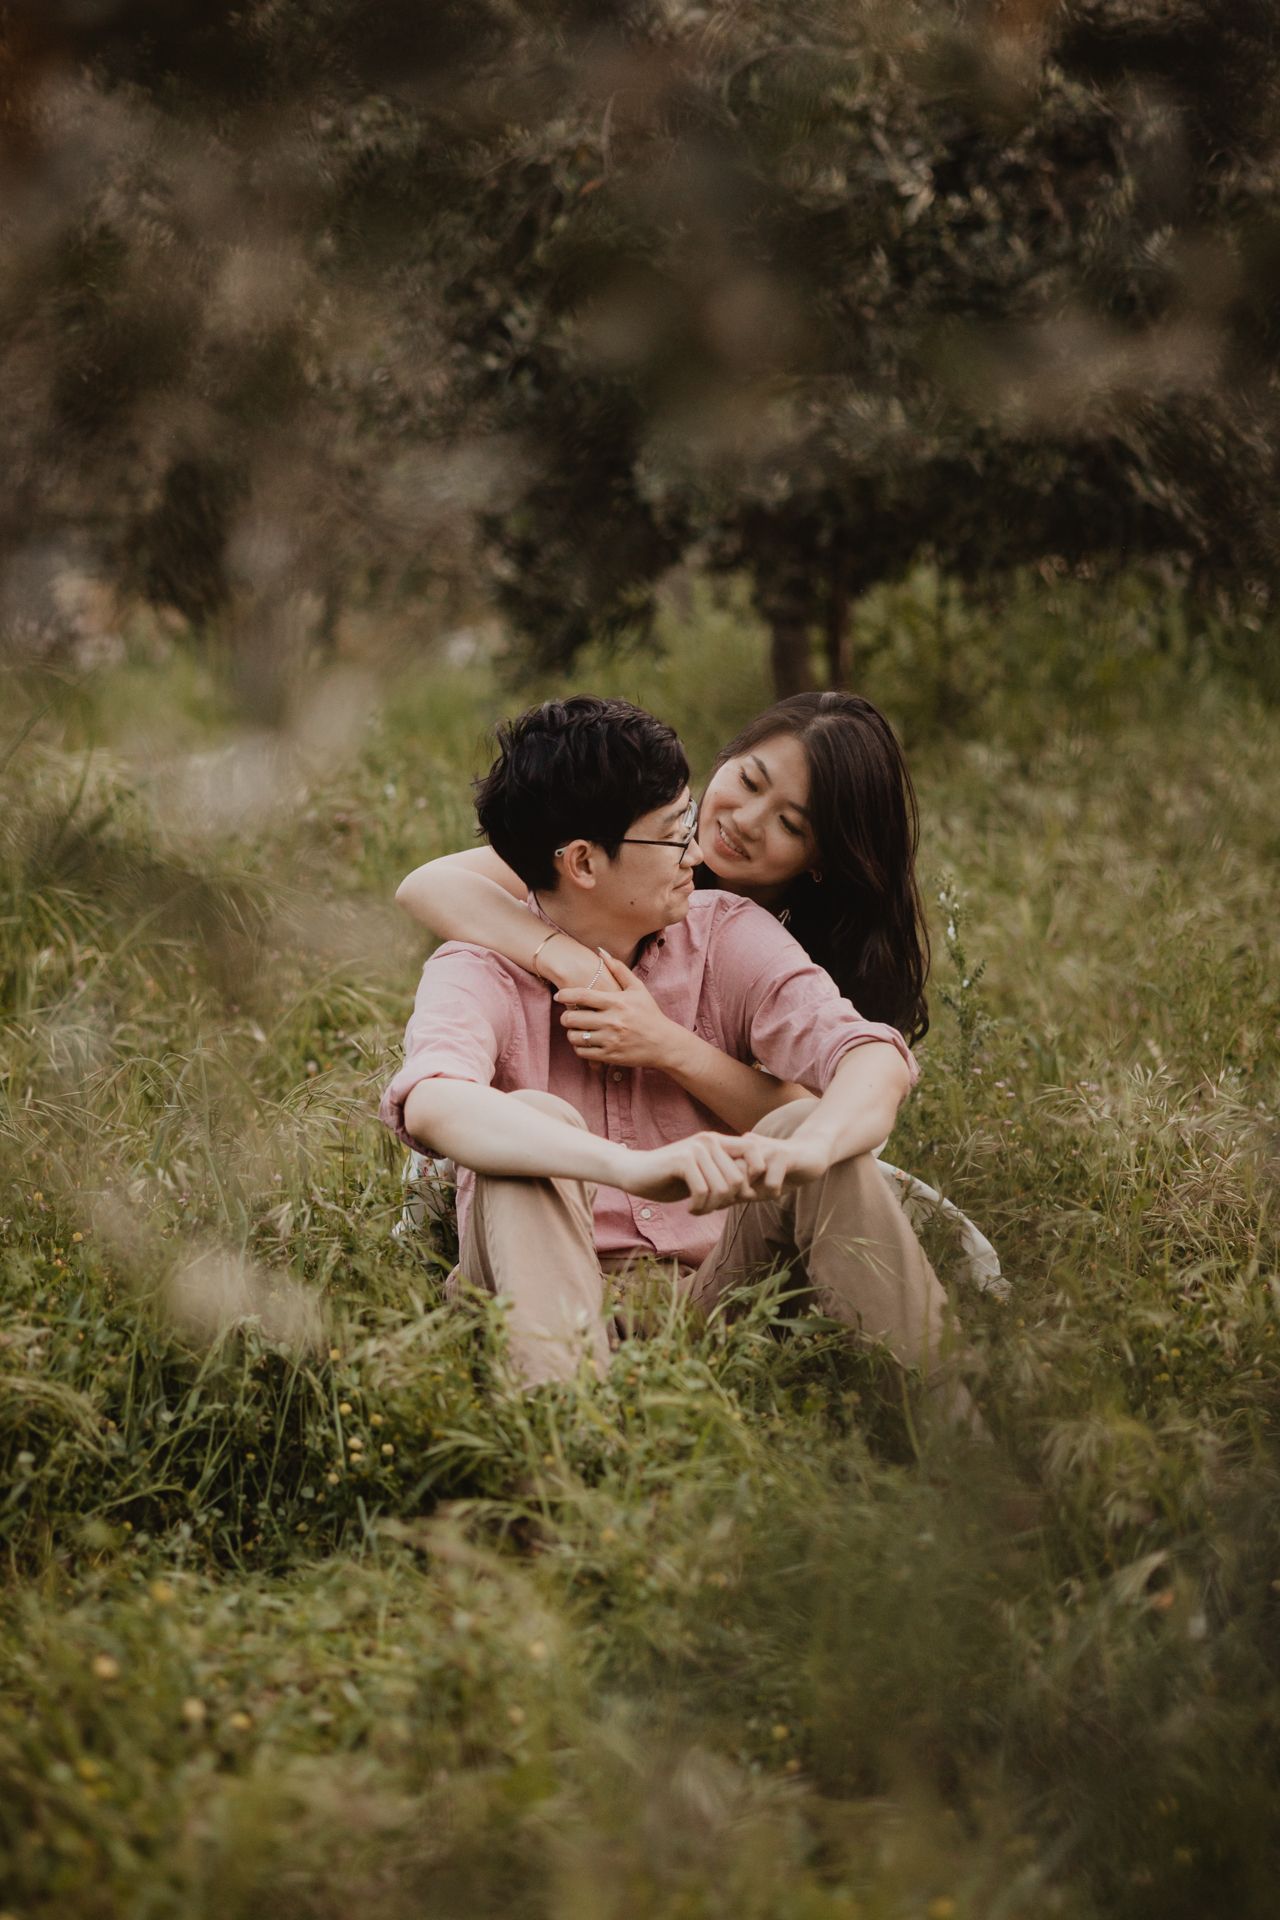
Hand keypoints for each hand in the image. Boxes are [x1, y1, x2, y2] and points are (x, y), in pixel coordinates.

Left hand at [555, 949, 683, 1070]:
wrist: (664, 1044)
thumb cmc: (650, 1013)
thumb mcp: (638, 989)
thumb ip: (619, 969)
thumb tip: (601, 951)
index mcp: (617, 1002)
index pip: (582, 996)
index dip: (565, 995)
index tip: (559, 996)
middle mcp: (612, 1021)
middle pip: (572, 1018)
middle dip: (566, 1016)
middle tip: (569, 1016)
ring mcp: (610, 1040)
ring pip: (575, 1037)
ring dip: (572, 1033)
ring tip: (577, 1029)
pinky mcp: (609, 1056)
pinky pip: (582, 1052)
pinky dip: (579, 1047)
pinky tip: (585, 1042)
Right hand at [623, 1132, 768, 1214]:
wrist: (634, 1172)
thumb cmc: (670, 1178)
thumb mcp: (703, 1176)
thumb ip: (725, 1177)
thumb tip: (755, 1192)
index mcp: (717, 1141)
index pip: (754, 1150)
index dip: (756, 1175)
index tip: (741, 1196)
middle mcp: (709, 1140)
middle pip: (739, 1179)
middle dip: (728, 1202)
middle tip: (711, 1208)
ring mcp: (695, 1149)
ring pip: (722, 1187)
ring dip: (712, 1208)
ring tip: (699, 1210)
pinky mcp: (682, 1160)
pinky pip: (703, 1191)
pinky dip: (699, 1207)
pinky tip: (691, 1210)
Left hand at [722, 1130, 830, 1196]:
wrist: (811, 1153)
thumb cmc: (781, 1172)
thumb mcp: (756, 1184)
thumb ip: (737, 1192)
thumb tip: (713, 1205)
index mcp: (738, 1150)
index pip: (717, 1173)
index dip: (721, 1192)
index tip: (730, 1202)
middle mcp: (747, 1146)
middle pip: (728, 1176)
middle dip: (735, 1194)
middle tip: (748, 1200)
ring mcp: (764, 1149)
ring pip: (746, 1178)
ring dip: (754, 1193)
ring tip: (762, 1195)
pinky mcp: (782, 1155)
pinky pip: (770, 1182)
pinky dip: (773, 1192)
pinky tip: (779, 1190)